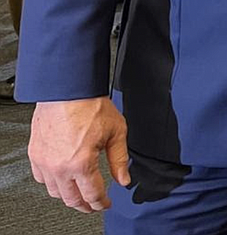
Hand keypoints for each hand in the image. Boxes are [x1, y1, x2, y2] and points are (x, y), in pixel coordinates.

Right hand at [28, 97, 130, 212]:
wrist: (68, 90)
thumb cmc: (90, 105)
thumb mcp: (116, 131)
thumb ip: (119, 159)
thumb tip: (124, 178)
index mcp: (81, 163)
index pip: (93, 194)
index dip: (102, 203)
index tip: (106, 204)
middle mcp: (60, 167)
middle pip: (72, 199)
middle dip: (86, 205)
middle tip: (94, 205)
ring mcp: (44, 162)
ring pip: (55, 192)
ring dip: (69, 196)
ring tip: (80, 193)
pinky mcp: (35, 154)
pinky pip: (41, 178)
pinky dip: (52, 183)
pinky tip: (62, 179)